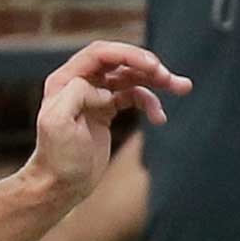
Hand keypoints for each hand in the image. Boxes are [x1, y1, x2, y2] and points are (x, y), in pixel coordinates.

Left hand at [27, 42, 189, 204]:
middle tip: (168, 77)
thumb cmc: (57, 159)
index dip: (128, 55)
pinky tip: (160, 118)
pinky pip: (134, 96)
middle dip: (147, 66)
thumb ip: (76, 94)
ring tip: (182, 87)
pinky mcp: (107, 110)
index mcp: (65, 81)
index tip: (152, 67)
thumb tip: (102, 89)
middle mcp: (80, 82)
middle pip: (120, 61)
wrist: (60, 187)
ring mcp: (96, 95)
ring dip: (157, 81)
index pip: (101, 53)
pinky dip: (150, 103)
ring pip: (132, 77)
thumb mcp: (58, 123)